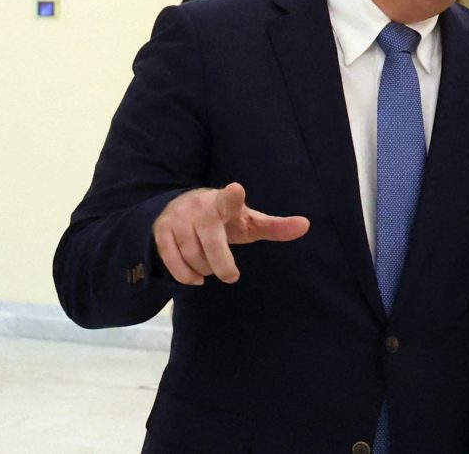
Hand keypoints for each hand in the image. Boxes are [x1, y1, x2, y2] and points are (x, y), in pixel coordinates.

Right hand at [153, 182, 309, 285]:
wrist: (182, 207)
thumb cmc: (225, 218)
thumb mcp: (250, 221)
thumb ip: (276, 226)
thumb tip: (306, 225)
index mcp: (225, 202)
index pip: (229, 199)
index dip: (232, 197)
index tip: (236, 190)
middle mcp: (199, 208)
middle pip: (212, 246)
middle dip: (223, 266)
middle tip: (231, 274)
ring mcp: (178, 219)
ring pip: (193, 256)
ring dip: (206, 269)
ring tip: (212, 267)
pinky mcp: (161, 231)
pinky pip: (172, 260)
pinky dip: (185, 275)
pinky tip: (196, 278)